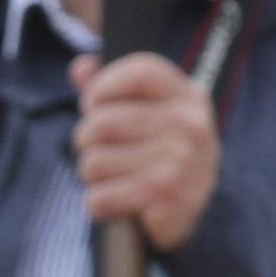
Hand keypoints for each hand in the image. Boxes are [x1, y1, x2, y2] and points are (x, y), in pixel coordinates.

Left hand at [70, 52, 219, 249]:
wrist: (194, 210)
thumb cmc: (160, 152)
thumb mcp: (147, 112)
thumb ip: (110, 86)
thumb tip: (80, 66)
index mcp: (187, 96)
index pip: (138, 71)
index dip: (102, 87)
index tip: (94, 105)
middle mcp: (190, 126)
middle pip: (102, 122)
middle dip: (86, 141)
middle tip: (99, 151)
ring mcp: (182, 165)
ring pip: (94, 163)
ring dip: (91, 176)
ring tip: (112, 179)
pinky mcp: (167, 201)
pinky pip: (101, 198)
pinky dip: (99, 205)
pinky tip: (118, 203)